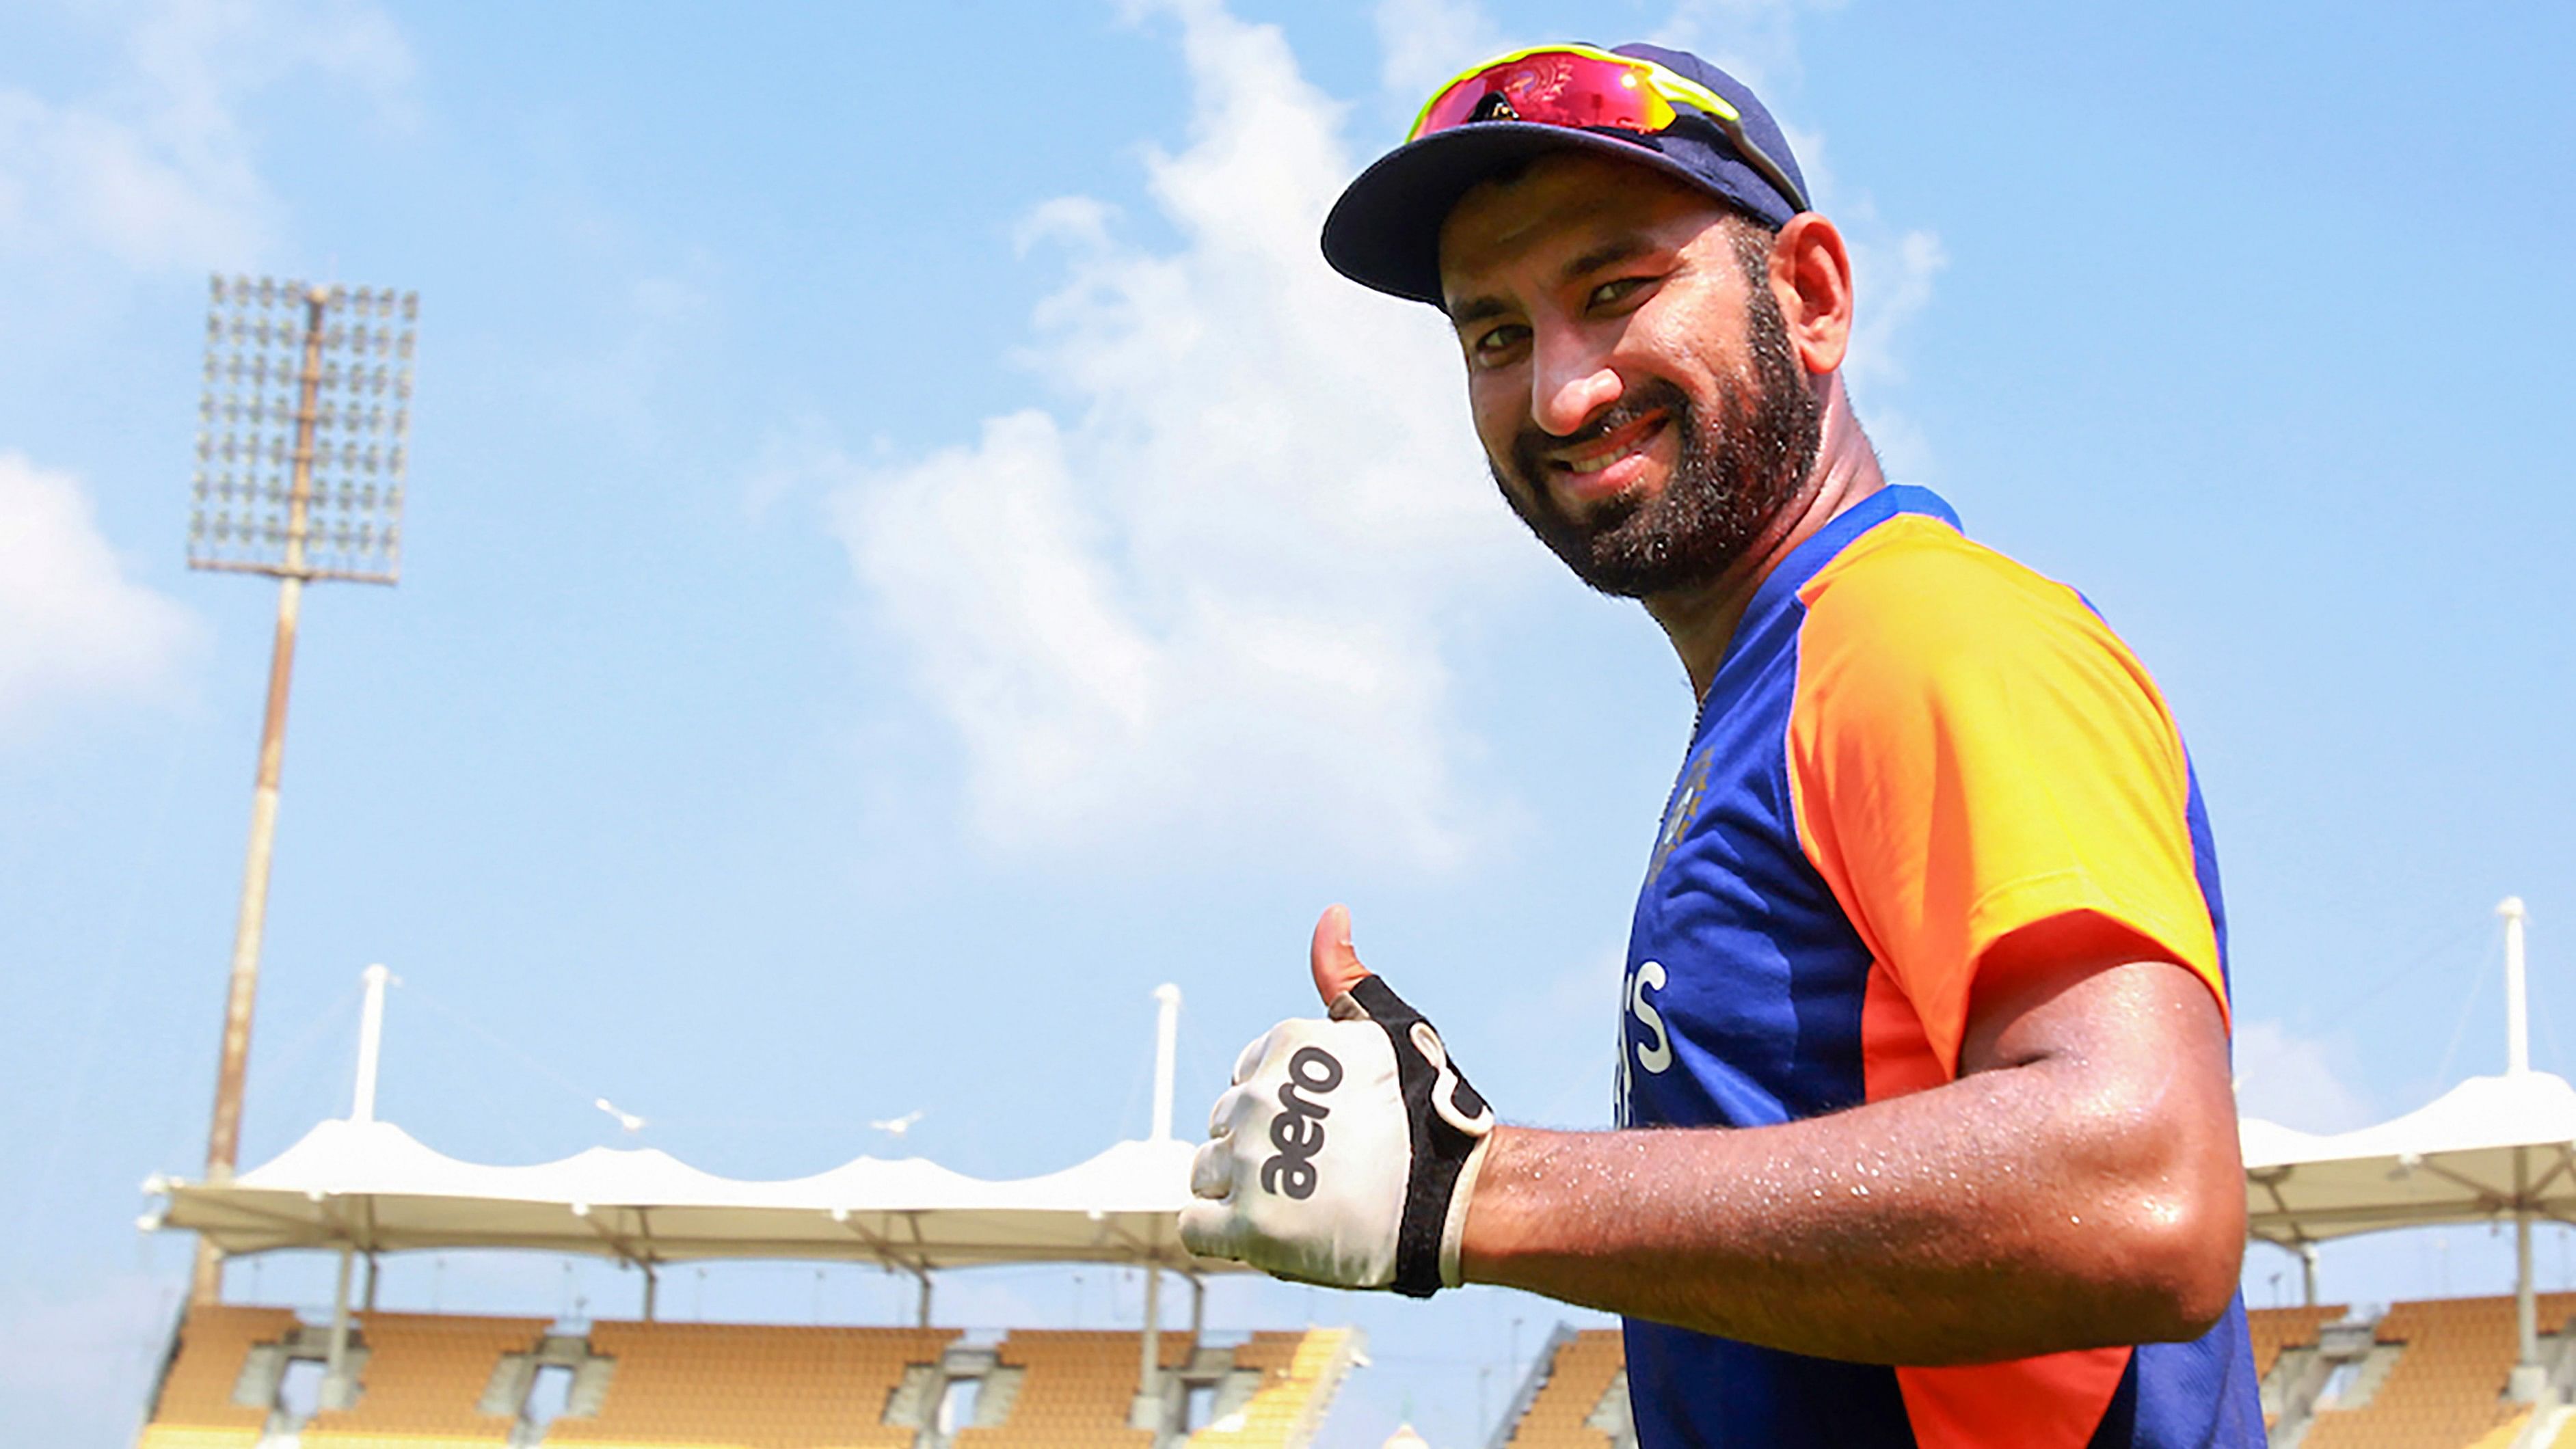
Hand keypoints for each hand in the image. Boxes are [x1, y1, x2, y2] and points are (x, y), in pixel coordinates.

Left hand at [1179, 906, 1494, 1295]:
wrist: (1463, 1199)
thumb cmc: (1430, 1115)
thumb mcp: (1392, 1029)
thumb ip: (1346, 976)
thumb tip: (1331, 914)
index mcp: (1285, 1045)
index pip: (1245, 1077)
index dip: (1282, 1109)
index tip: (1324, 1129)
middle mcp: (1258, 1097)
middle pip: (1224, 1124)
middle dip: (1260, 1148)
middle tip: (1319, 1171)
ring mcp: (1251, 1163)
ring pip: (1204, 1173)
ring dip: (1239, 1191)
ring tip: (1298, 1203)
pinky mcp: (1248, 1227)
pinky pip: (1196, 1226)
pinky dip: (1224, 1234)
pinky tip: (1271, 1232)